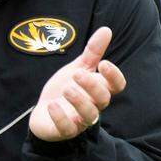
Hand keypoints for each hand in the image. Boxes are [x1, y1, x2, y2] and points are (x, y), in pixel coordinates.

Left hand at [29, 27, 125, 141]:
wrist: (43, 112)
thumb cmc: (65, 89)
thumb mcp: (77, 68)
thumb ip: (93, 52)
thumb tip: (106, 29)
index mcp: (99, 90)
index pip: (117, 86)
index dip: (114, 76)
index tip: (104, 63)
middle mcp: (93, 106)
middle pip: (103, 100)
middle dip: (92, 86)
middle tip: (76, 74)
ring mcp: (80, 120)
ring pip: (89, 116)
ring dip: (79, 102)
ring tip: (67, 89)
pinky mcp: (64, 131)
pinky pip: (67, 128)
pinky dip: (61, 118)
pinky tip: (52, 105)